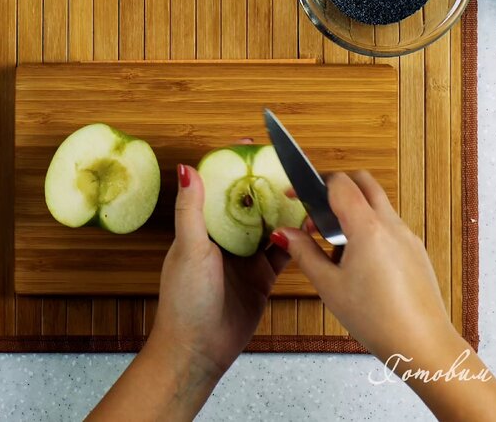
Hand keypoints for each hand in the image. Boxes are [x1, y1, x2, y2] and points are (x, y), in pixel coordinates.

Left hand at [148, 163, 289, 376]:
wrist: (198, 350)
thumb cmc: (185, 302)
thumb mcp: (189, 249)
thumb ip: (192, 210)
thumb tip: (185, 168)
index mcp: (201, 227)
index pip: (218, 186)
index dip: (233, 165)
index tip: (252, 145)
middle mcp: (223, 239)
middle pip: (248, 203)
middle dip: (266, 184)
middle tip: (289, 165)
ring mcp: (244, 258)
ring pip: (269, 224)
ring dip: (284, 210)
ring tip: (305, 192)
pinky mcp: (262, 277)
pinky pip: (283, 251)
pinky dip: (296, 239)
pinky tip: (310, 227)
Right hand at [272, 170, 455, 361]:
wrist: (422, 344)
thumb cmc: (376, 319)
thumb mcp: (329, 286)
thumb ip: (304, 253)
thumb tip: (283, 233)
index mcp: (368, 228)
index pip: (340, 184)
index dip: (312, 183)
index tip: (295, 195)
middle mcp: (392, 225)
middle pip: (363, 183)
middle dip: (336, 188)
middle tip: (316, 213)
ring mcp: (408, 237)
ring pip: (377, 204)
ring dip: (353, 210)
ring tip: (332, 245)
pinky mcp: (415, 251)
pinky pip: (389, 226)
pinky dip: (369, 228)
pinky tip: (356, 261)